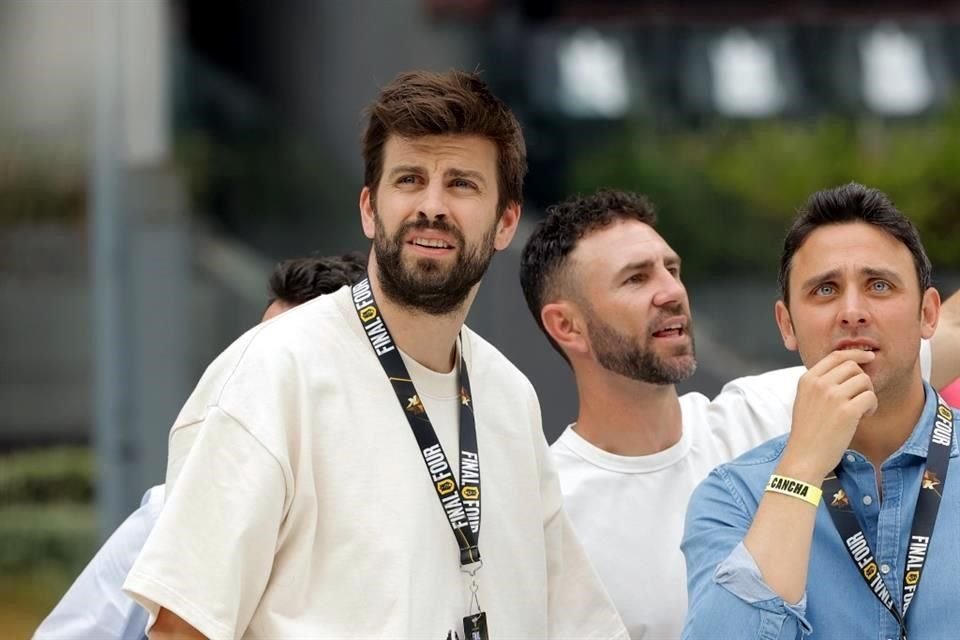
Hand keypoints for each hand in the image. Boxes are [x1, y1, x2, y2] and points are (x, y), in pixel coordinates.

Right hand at [780, 349, 877, 483]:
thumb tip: (847, 368)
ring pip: (864, 380)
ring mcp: (833, 396)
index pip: (835, 356)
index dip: (855, 354)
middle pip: (853, 366)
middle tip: (861, 395)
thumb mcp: (804, 400)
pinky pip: (870, 397)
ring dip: (868, 393)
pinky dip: (872, 406)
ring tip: (862, 409)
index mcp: (807, 379)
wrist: (804, 456)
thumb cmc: (807, 432)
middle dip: (862, 379)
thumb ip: (820, 383)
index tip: (868, 357)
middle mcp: (819, 384)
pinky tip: (865, 416)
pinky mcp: (848, 411)